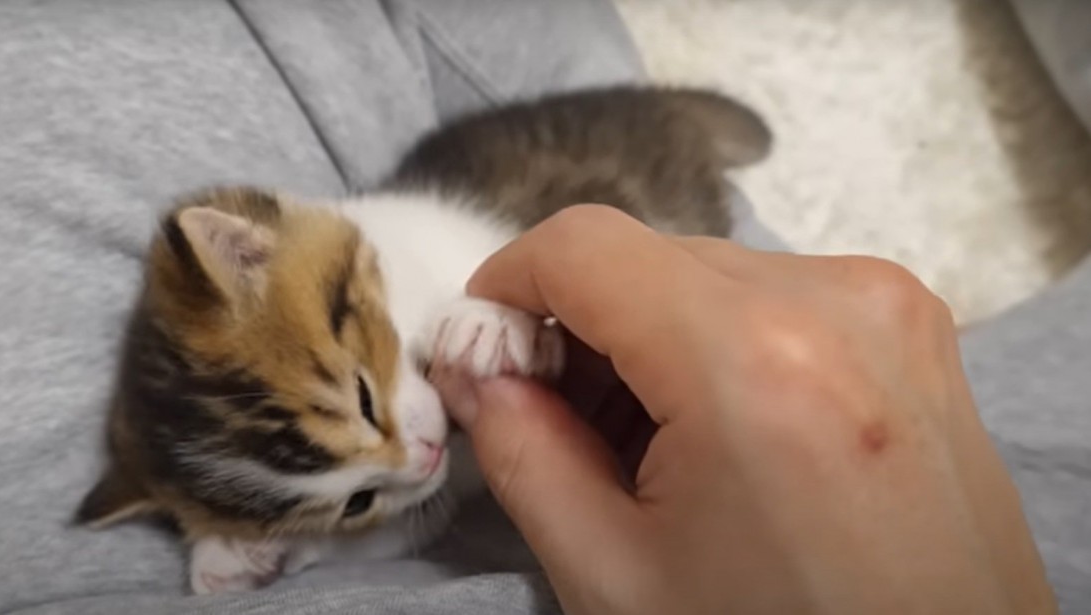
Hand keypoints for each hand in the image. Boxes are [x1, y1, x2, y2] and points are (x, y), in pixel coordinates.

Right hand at [432, 206, 1055, 614]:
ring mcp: (889, 311)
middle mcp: (837, 302)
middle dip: (579, 327)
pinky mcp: (914, 334)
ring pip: (710, 274)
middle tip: (556, 421)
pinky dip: (718, 344)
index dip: (507, 285)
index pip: (583, 246)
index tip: (484, 349)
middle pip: (647, 257)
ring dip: (649, 338)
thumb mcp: (613, 574)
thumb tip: (475, 368)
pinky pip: (777, 297)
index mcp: (755, 357)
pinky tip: (715, 436)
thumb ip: (521, 451)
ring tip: (646, 446)